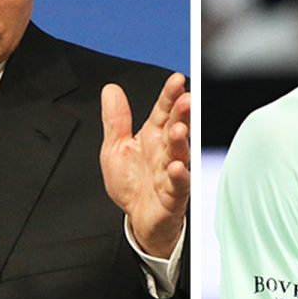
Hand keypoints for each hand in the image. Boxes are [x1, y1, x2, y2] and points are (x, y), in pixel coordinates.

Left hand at [100, 73, 190, 257]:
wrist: (138, 218)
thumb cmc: (132, 183)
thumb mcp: (115, 148)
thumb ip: (115, 120)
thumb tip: (111, 90)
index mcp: (153, 136)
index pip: (163, 110)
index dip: (170, 95)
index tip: (177, 80)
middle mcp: (165, 151)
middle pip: (176, 127)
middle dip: (182, 113)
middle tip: (186, 99)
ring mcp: (171, 172)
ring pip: (180, 153)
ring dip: (182, 142)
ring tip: (180, 129)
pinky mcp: (173, 195)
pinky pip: (178, 185)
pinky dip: (179, 176)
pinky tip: (176, 167)